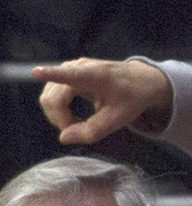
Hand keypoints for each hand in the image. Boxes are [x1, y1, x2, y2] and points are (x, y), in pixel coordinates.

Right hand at [33, 58, 172, 144]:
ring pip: (49, 97)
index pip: (69, 75)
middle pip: (52, 98)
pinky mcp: (67, 72)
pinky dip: (59, 110)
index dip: (51, 74)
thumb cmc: (132, 98)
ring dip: (59, 116)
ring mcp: (70, 68)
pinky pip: (53, 94)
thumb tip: (63, 138)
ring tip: (79, 123)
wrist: (142, 80)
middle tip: (79, 130)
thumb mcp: (118, 119)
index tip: (36, 72)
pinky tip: (74, 117)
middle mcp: (78, 67)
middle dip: (60, 119)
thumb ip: (93, 130)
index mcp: (95, 76)